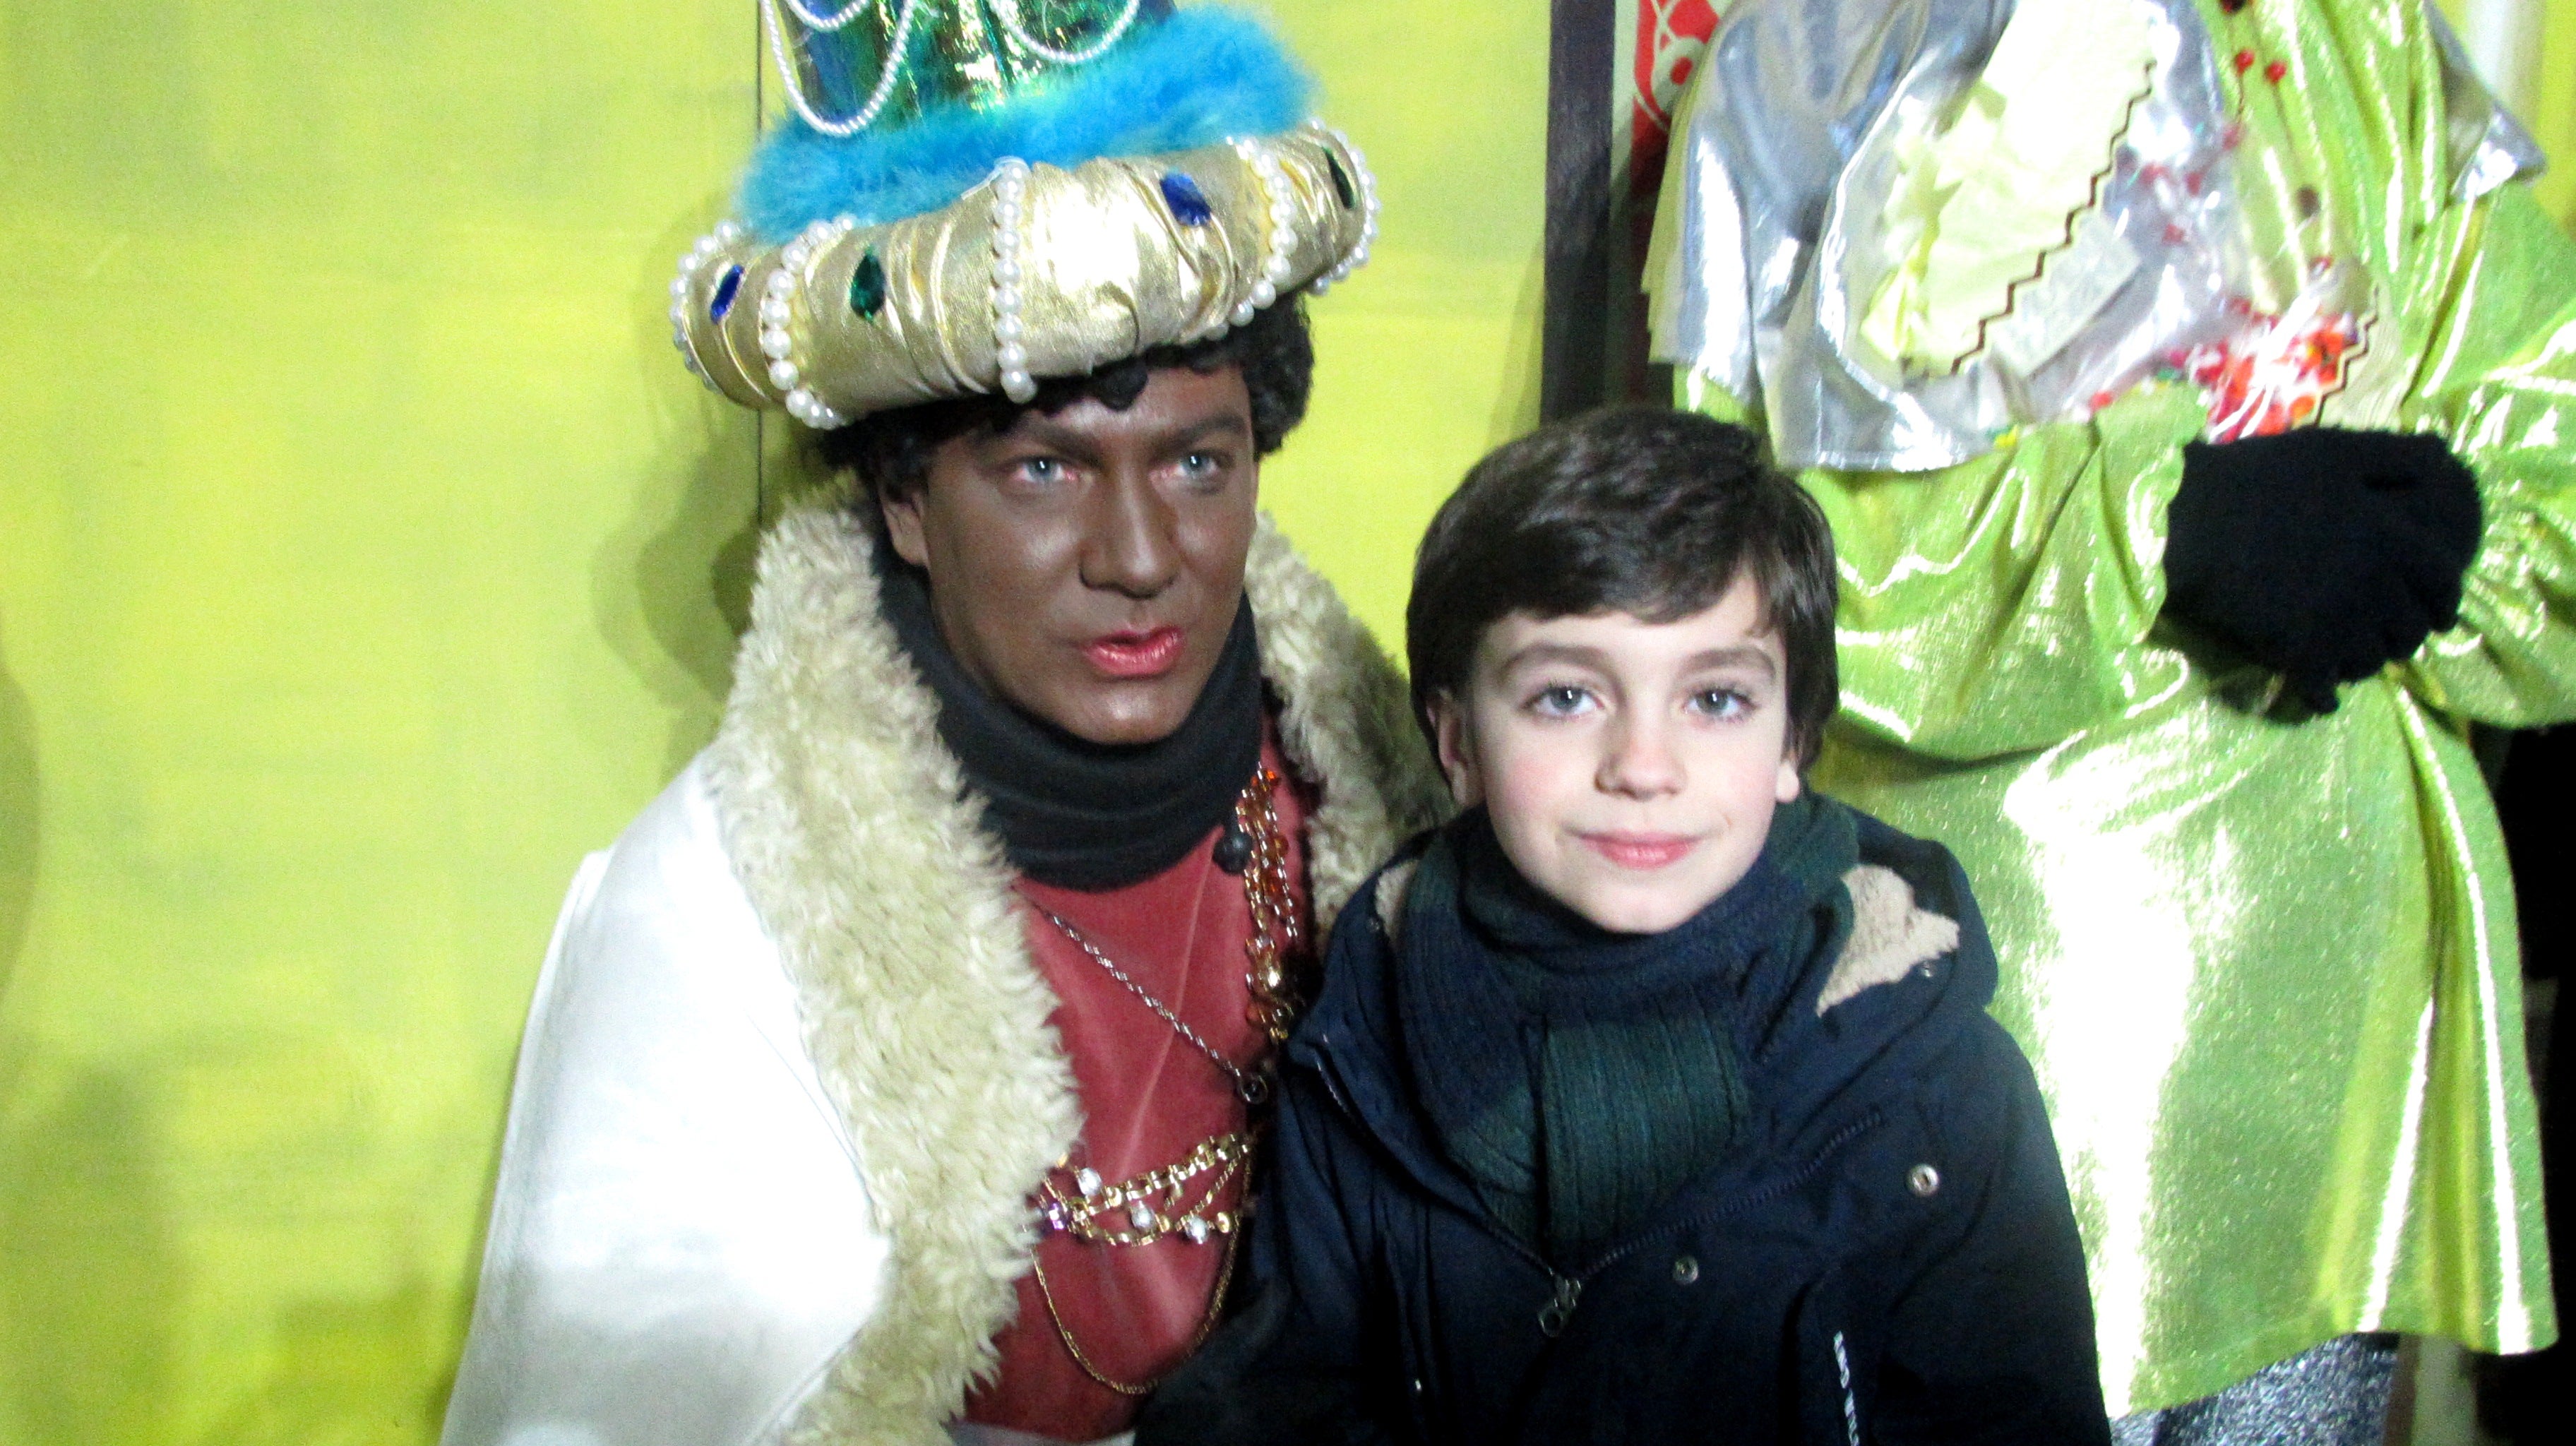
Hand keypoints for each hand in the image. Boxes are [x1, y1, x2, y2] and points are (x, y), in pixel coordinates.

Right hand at [2162, 427, 2480, 712]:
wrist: (2185, 520)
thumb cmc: (2259, 479)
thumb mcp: (2334, 451)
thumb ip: (2396, 455)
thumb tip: (2444, 451)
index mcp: (2389, 536)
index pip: (2443, 583)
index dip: (2444, 602)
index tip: (2437, 612)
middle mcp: (2373, 585)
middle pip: (2409, 630)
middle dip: (2402, 634)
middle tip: (2384, 633)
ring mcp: (2334, 623)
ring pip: (2371, 662)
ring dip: (2364, 662)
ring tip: (2349, 656)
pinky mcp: (2293, 650)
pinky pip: (2323, 689)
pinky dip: (2325, 696)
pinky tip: (2320, 694)